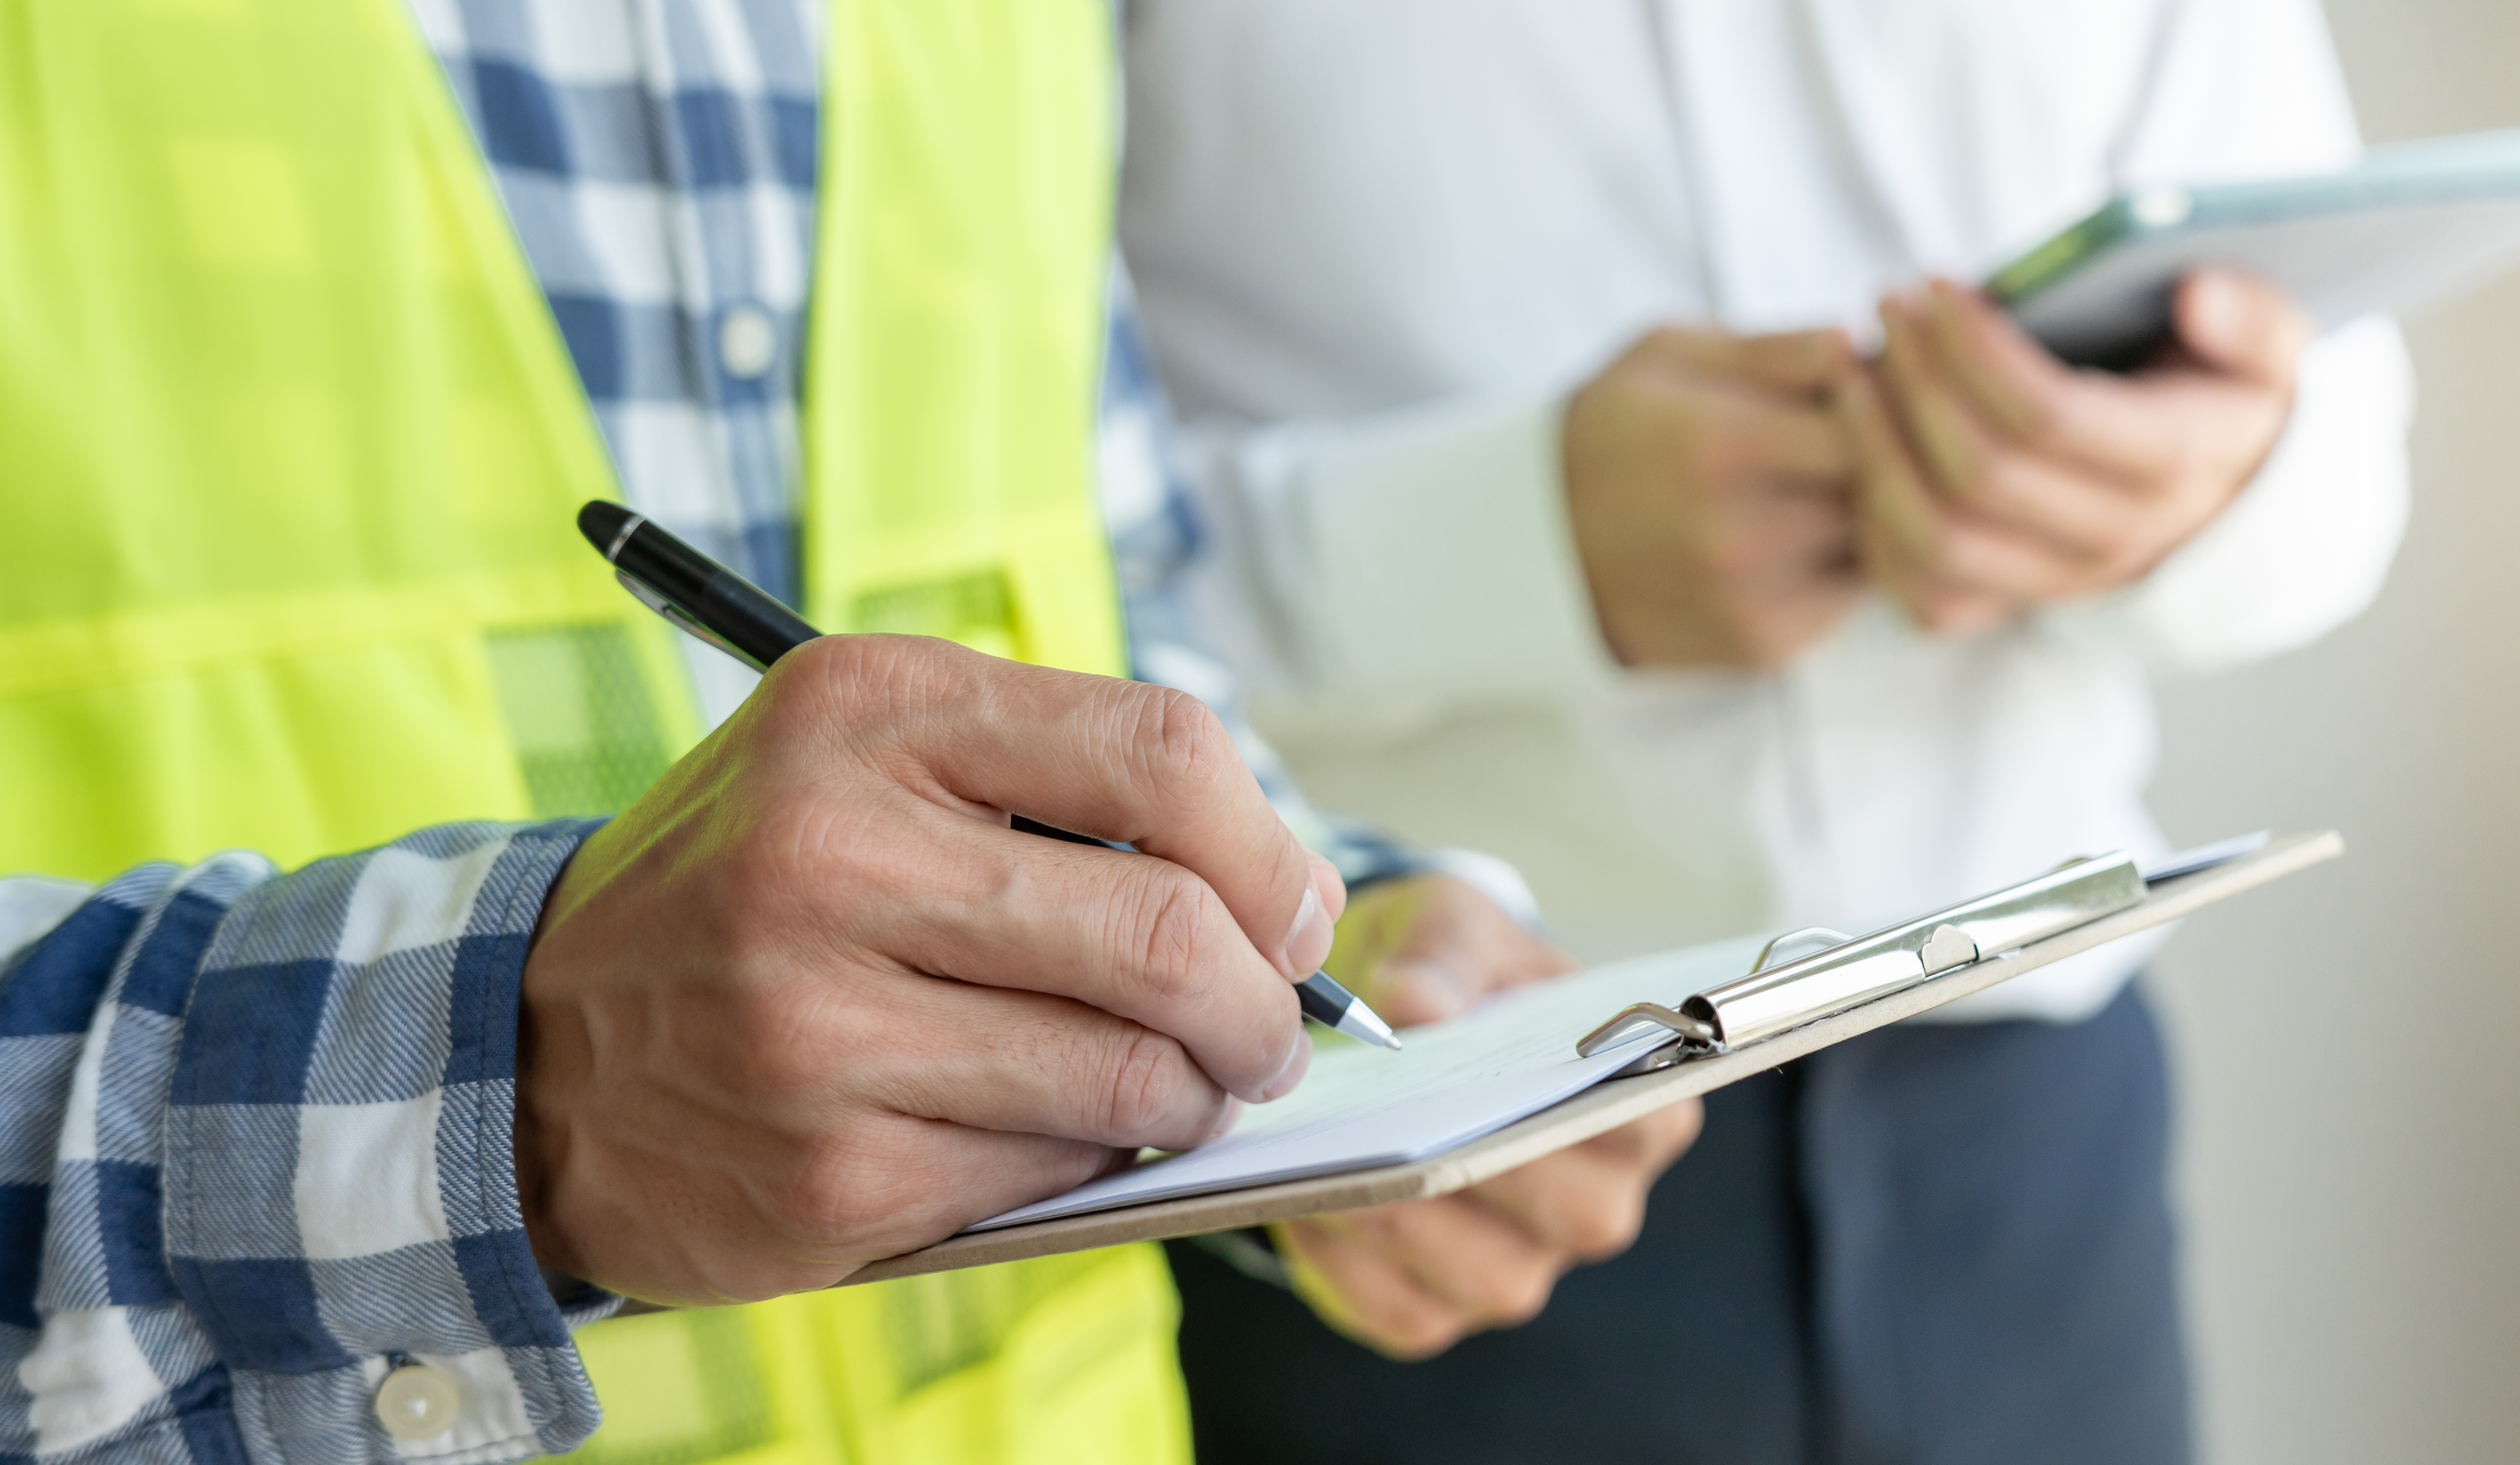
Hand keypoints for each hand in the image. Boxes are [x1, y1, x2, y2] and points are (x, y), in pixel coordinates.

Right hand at [516, 634, 1344, 1306]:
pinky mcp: (831, 1174)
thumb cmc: (756, 885)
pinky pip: (1056, 1171)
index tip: (1289, 912)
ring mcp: (820, 1027)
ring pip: (1136, 1074)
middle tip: (1270, 1032)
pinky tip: (1050, 1128)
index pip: (1163, 750)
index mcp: (868, 711)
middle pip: (1174, 929)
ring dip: (1200, 1093)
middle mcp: (833, 853)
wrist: (530, 1047)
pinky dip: (1093, 1158)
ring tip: (1183, 1083)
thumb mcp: (874, 758)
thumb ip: (1067, 786)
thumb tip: (1283, 901)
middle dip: (1268, 1005)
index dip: (1269, 849)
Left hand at [1273, 874, 1704, 1357]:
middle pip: (1576, 1216)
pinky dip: (1349, 1266)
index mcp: (1638, 1105)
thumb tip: (1416, 1005)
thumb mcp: (1454, 924)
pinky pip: (1406, 1312)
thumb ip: (1446, 954)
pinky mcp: (1443, 1307)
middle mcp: (1598, 1200)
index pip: (1648, 1122)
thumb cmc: (1450, 967)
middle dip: (1481, 1170)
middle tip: (1393, 1126)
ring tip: (1328, 1159)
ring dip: (1403, 1222)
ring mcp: (1525, 1264)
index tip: (1510, 1080)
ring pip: (1489, 1279)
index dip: (1585, 1110)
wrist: (1391, 1019)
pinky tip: (1302, 1203)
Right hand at [1560, 325, 1864, 668]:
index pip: (1863, 423)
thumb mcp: (1667, 357)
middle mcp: (1739, 535)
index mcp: (1718, 446)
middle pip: (1876, 490)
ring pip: (1875, 549)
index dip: (1875, 401)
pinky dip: (1841, 564)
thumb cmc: (1611, 431)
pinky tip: (1800, 534)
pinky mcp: (1763, 647)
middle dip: (1878, 458)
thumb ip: (1769, 349)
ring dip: (1864, 513)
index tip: (1857, 388)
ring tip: (1822, 481)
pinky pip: (1847, 601)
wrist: (1537, 549)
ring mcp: (1753, 601)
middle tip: (1854, 432)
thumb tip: (1853, 342)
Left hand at [1838, 269, 2309, 632]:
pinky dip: (1871, 520)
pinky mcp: (2002, 607)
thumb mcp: (2267, 348)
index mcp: (2176, 466)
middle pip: (1981, 475)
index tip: (1936, 283)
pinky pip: (1917, 587)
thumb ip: (2249, 318)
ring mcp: (2054, 583)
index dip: (1977, 349)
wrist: (2220, 496)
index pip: (2050, 417)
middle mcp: (2116, 539)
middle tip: (1887, 305)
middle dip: (1918, 382)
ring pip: (1936, 539)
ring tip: (1850, 368)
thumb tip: (2198, 293)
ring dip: (1878, 450)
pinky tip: (1858, 442)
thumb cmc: (2224, 394)